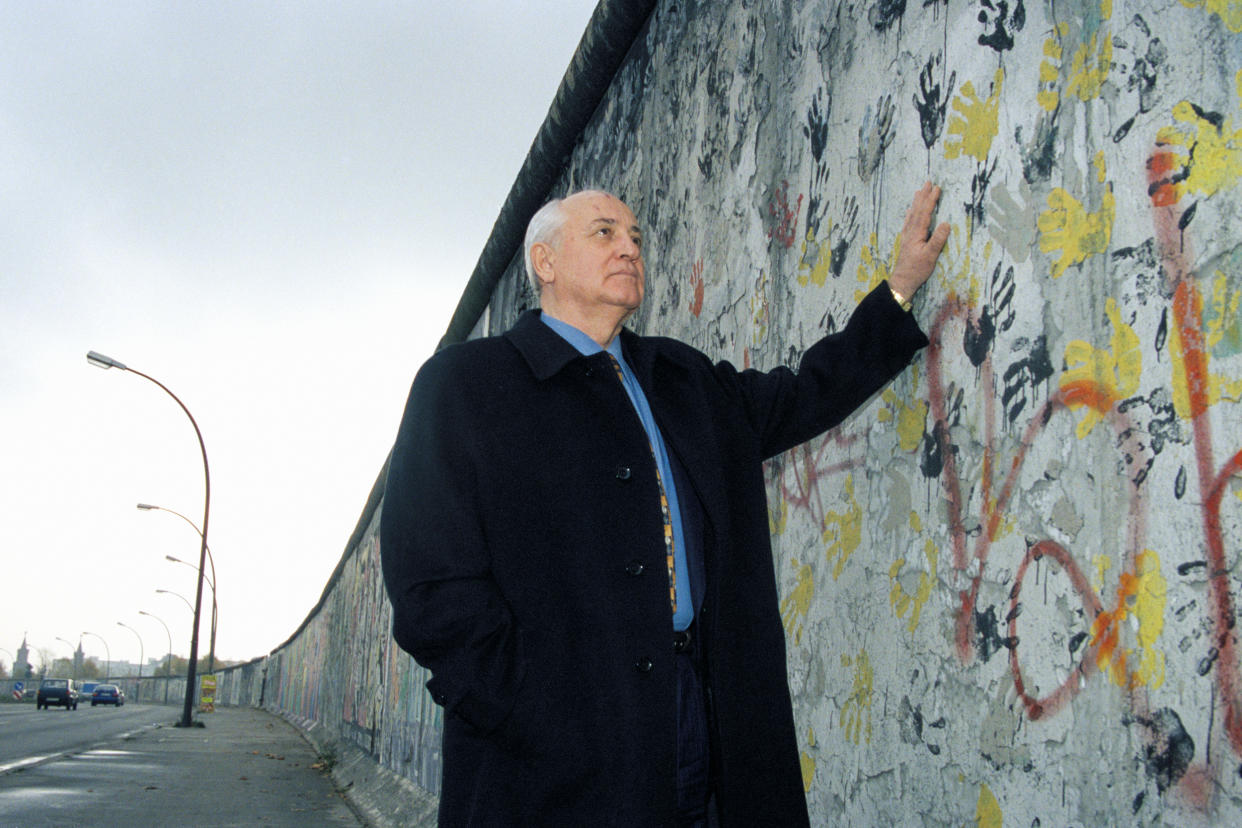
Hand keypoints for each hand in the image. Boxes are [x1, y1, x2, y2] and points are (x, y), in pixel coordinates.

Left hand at [889, 182, 950, 299]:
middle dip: (923, 196)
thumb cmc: (917, 270)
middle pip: (917, 210)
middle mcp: (910, 232)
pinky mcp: (906, 241)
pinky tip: (910, 211)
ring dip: (916, 202)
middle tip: (928, 182)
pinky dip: (910, 214)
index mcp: (917, 233)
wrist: (902, 281)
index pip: (925, 213)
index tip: (937, 188)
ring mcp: (907, 236)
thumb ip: (938, 239)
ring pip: (912, 215)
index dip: (931, 200)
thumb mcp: (931, 256)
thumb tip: (946, 224)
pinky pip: (908, 222)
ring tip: (919, 191)